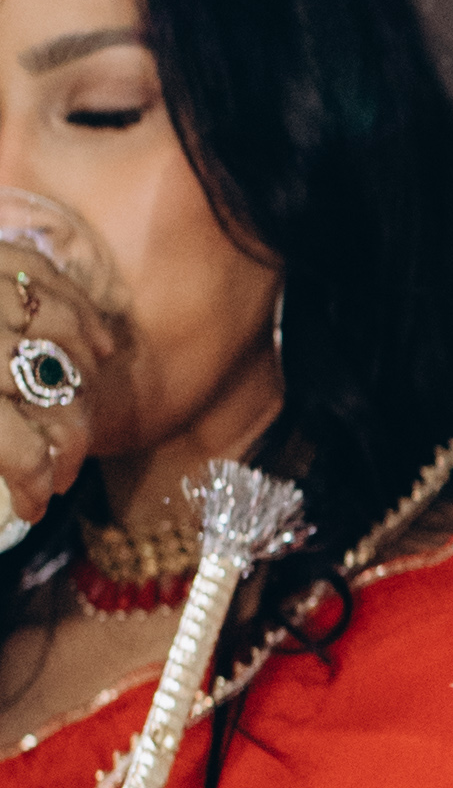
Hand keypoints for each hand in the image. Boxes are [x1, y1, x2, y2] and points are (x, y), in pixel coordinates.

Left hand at [0, 243, 117, 536]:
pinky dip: (84, 315)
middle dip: (65, 442)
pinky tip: (102, 345)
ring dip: (83, 384)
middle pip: (51, 396)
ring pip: (62, 337)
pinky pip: (51, 280)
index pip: (16, 448)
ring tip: (79, 417)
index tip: (37, 508)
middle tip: (62, 473)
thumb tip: (22, 467)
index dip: (34, 483)